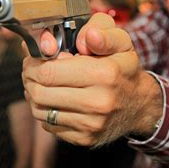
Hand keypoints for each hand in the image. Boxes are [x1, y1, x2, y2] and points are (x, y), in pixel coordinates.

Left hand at [22, 13, 162, 145]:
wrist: (140, 105)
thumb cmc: (123, 67)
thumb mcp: (119, 40)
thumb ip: (101, 28)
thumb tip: (87, 37)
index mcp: (104, 74)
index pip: (48, 72)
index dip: (33, 63)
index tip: (33, 57)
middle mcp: (97, 102)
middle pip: (40, 93)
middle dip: (28, 78)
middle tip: (31, 69)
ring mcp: (91, 124)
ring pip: (40, 111)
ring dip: (33, 94)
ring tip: (39, 82)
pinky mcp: (84, 138)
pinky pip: (49, 125)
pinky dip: (44, 111)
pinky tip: (51, 98)